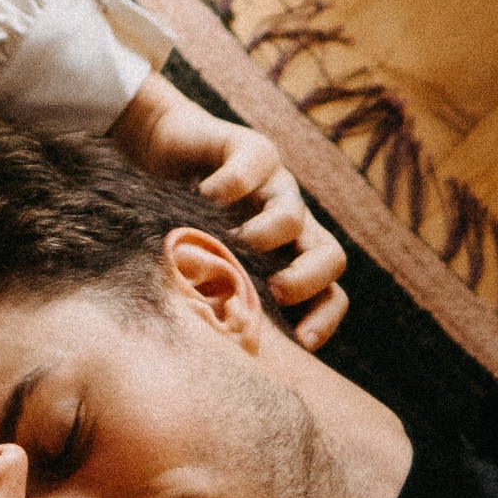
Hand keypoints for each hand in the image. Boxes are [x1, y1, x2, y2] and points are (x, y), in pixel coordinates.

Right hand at [110, 71, 347, 347]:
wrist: (166, 149)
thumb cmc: (181, 220)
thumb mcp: (201, 265)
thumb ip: (215, 298)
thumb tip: (212, 348)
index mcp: (287, 256)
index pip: (331, 293)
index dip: (324, 318)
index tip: (302, 342)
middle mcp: (290, 223)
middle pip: (332, 256)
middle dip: (308, 280)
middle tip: (274, 293)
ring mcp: (275, 184)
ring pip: (294, 215)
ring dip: (267, 236)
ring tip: (234, 243)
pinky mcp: (251, 148)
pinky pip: (254, 167)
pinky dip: (231, 187)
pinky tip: (203, 198)